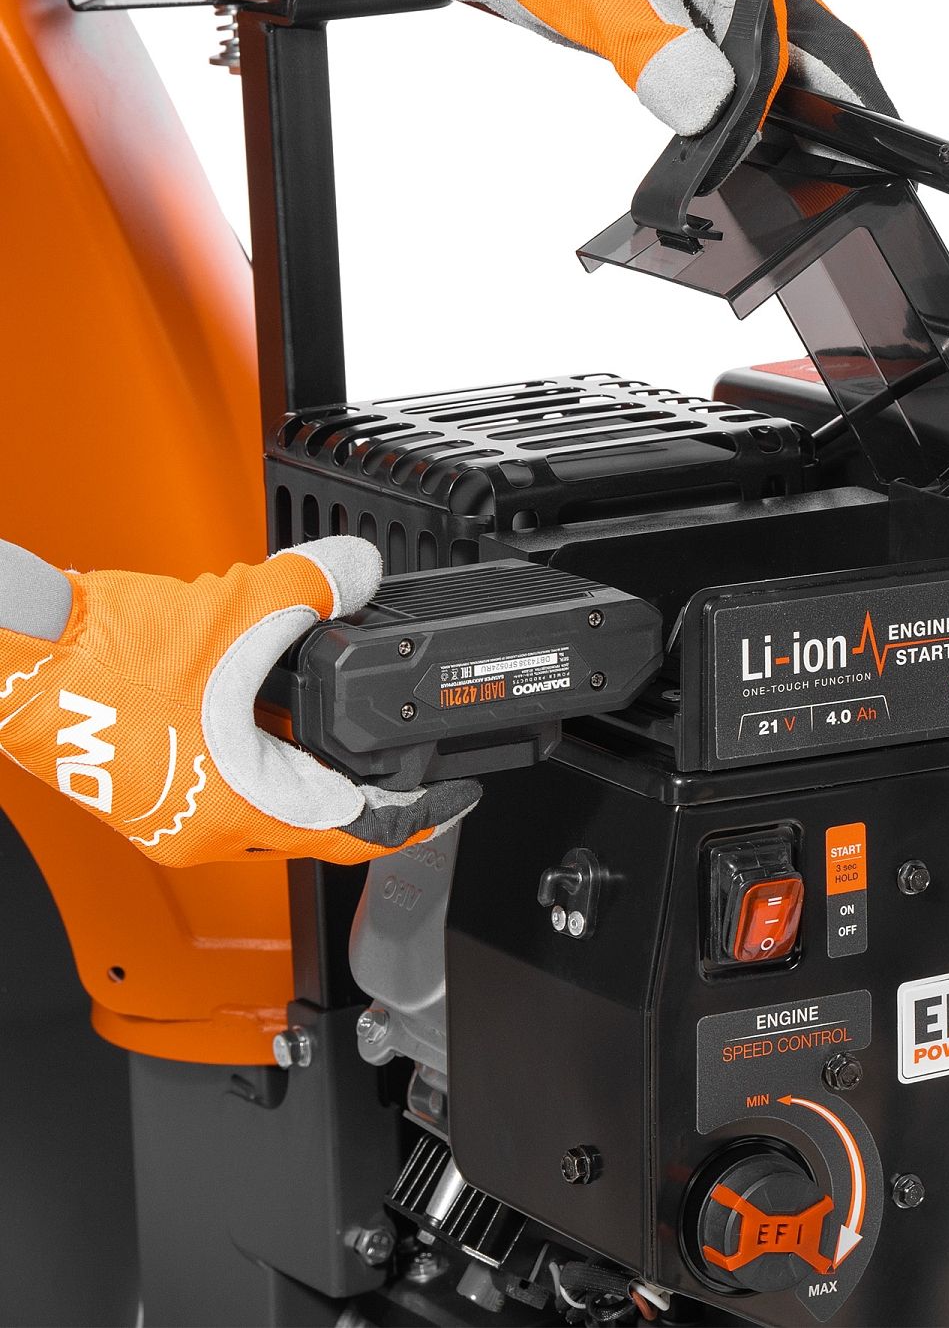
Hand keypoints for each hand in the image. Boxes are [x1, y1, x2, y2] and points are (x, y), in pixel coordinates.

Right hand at [0, 536, 478, 866]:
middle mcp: (207, 829)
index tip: (449, 803)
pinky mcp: (146, 794)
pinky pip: (228, 782)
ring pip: (271, 799)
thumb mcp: (239, 610)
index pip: (357, 832)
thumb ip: (315, 587)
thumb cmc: (100, 657)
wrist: (11, 654)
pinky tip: (264, 703)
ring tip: (335, 713)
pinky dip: (261, 749)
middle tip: (399, 746)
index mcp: (240, 807)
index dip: (416, 816)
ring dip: (307, 757)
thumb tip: (360, 571)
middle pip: (318, 817)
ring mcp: (172, 816)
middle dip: (362, 778)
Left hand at [365, 0, 895, 140]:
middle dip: (829, 103)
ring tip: (809, 164)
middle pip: (813, 45)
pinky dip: (749, 113)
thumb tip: (711, 105)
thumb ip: (658, 51)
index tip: (753, 145)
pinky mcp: (698, 27)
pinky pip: (746, 75)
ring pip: (784, 64)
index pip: (780, 35)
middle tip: (845, 163)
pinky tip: (748, 146)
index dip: (773, 99)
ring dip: (791, 113)